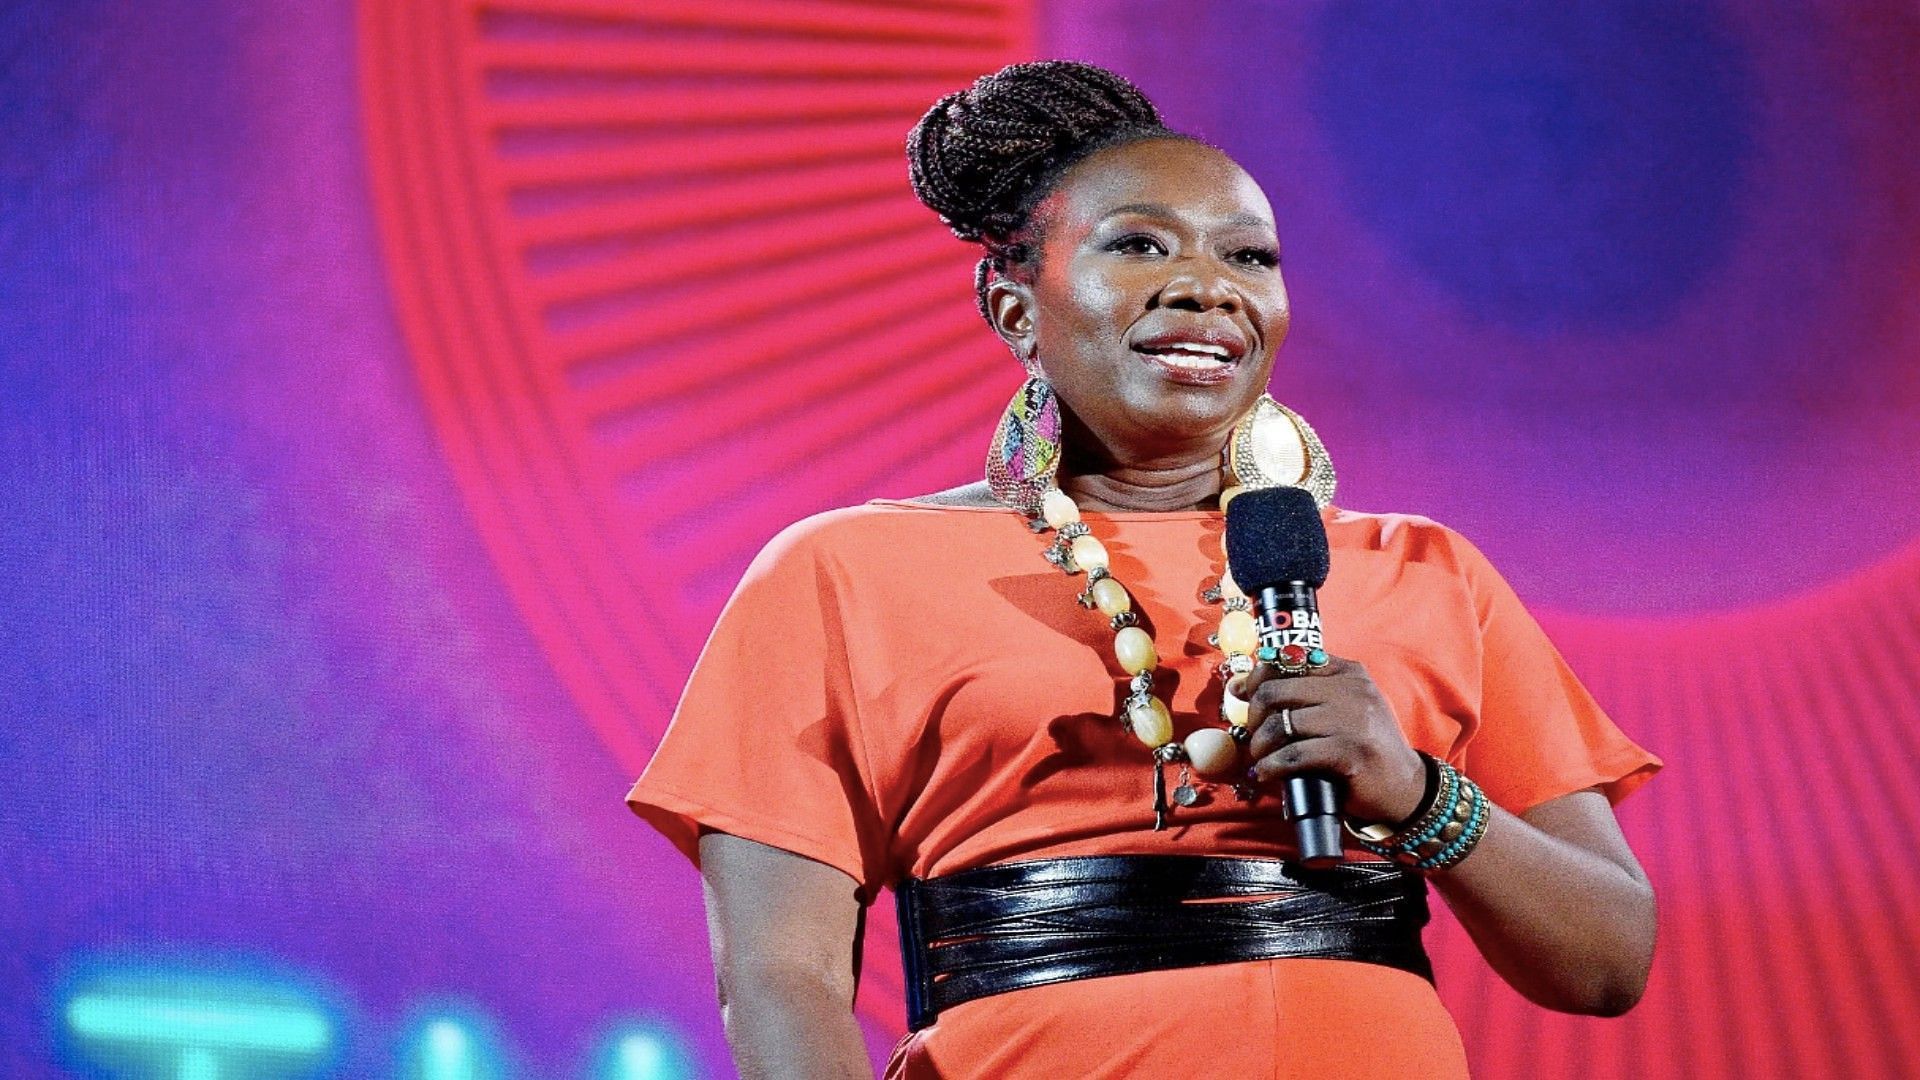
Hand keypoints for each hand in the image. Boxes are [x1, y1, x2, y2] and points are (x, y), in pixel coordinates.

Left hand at [1231, 655, 1427, 824]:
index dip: (1257, 678)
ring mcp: (1352, 721)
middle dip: (1254, 715)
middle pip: (1275, 691)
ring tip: (1260, 759)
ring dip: (1260, 746)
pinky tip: (1267, 774)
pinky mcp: (1349, 753)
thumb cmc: (1365, 747)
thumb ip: (1306, 692)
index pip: (1288, 659)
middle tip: (1254, 735)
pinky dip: (1272, 767)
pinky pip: (1293, 755)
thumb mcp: (1344, 708)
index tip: (1244, 696)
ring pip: (1280, 724)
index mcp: (1348, 672)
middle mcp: (1350, 690)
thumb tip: (1241, 686)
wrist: (1405, 786)